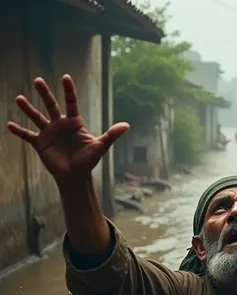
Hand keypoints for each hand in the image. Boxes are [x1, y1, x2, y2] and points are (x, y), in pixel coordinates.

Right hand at [8, 74, 128, 186]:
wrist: (75, 177)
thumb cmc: (88, 161)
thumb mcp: (100, 147)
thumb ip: (111, 135)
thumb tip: (126, 126)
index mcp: (74, 123)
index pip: (71, 102)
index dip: (69, 91)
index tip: (65, 78)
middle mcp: (60, 125)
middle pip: (51, 105)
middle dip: (45, 93)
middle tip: (38, 80)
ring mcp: (49, 133)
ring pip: (37, 117)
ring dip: (28, 109)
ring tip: (18, 98)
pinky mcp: (40, 144)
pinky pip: (28, 135)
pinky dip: (19, 131)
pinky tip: (9, 125)